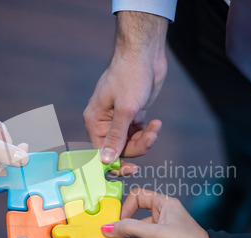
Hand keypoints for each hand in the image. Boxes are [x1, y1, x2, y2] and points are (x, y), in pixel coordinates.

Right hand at [83, 11, 165, 174]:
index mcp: (94, 121)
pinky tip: (156, 123)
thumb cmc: (131, 76)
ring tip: (156, 126)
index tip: (132, 170)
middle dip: (137, 147)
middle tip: (151, 137)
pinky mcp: (132, 114)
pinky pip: (138, 133)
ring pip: (130, 142)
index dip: (116, 163)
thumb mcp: (125, 109)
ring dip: (145, 139)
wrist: (145, 54)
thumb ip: (116, 136)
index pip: (101, 152)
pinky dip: (148, 132)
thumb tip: (105, 160)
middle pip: (119, 149)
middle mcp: (104, 122)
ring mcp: (119, 118)